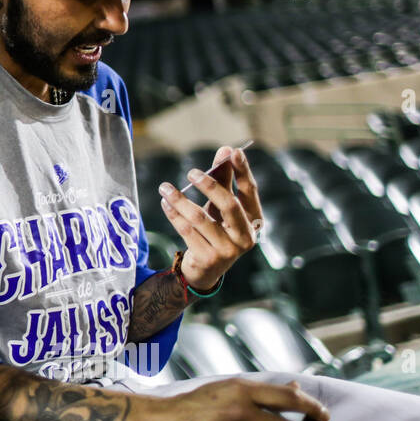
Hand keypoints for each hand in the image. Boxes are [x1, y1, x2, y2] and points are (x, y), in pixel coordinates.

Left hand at [157, 146, 263, 290]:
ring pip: (200, 218)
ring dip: (180, 200)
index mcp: (254, 220)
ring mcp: (228, 250)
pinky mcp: (208, 258)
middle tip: (191, 172)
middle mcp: (246, 236)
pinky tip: (165, 203)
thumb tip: (226, 150)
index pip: (250, 191)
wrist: (205, 270)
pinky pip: (186, 231)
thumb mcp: (220, 206)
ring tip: (165, 187)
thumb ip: (224, 180)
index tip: (232, 151)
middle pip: (229, 205)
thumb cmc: (216, 229)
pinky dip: (173, 215)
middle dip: (210, 186)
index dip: (242, 171)